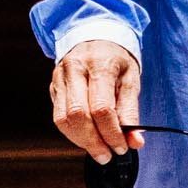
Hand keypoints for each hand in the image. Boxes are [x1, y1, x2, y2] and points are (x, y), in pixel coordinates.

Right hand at [51, 39, 144, 162]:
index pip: (101, 108)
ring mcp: (60, 78)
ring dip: (81, 141)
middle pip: (77, 115)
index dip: (111, 133)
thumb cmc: (116, 57)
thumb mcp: (131, 79)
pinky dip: (73, 132)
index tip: (122, 148)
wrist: (93, 32)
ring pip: (63, 119)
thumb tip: (135, 142)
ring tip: (98, 149)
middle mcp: (75, 69)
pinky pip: (58, 117)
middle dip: (93, 142)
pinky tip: (86, 137)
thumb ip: (131, 111)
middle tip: (107, 155)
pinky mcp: (53, 87)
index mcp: (99, 64)